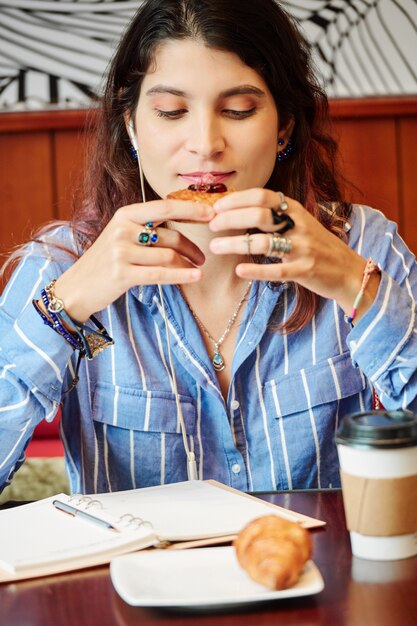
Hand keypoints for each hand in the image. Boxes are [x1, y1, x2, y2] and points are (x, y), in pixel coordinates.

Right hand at [53, 199, 214, 320]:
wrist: (76, 287)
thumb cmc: (105, 262)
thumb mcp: (122, 236)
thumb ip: (147, 228)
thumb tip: (184, 222)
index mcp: (125, 214)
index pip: (166, 207)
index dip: (192, 210)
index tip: (213, 214)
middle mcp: (123, 229)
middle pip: (171, 236)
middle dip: (192, 247)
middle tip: (203, 258)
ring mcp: (121, 251)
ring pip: (168, 256)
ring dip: (187, 265)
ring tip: (196, 270)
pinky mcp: (122, 273)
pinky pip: (160, 274)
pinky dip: (182, 275)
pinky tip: (195, 277)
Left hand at [209, 188, 379, 317]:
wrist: (348, 271)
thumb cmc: (316, 247)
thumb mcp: (298, 223)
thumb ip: (274, 216)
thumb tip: (236, 210)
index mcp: (295, 210)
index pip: (261, 196)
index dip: (235, 200)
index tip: (215, 207)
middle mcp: (299, 225)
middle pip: (258, 215)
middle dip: (230, 218)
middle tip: (211, 226)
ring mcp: (303, 248)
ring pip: (263, 242)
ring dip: (234, 243)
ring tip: (215, 247)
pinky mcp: (305, 270)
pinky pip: (276, 270)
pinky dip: (256, 270)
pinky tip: (239, 270)